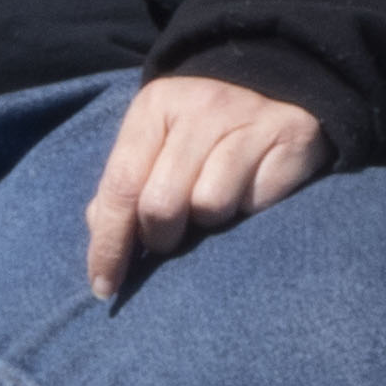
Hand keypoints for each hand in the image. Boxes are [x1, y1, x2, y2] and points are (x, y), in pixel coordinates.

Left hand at [85, 72, 328, 301]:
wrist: (277, 98)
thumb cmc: (202, 138)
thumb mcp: (156, 149)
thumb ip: (124, 189)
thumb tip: (98, 230)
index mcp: (154, 107)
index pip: (120, 186)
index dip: (109, 243)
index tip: (104, 287)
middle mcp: (198, 107)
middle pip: (160, 204)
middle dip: (161, 238)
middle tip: (172, 238)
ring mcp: (245, 119)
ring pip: (209, 206)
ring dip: (209, 222)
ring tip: (215, 205)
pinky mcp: (287, 137)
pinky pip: (254, 203)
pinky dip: (247, 211)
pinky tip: (248, 192)